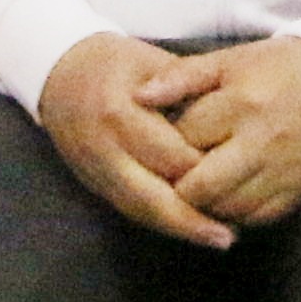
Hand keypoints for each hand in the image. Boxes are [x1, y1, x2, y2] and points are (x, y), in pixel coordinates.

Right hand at [39, 33, 233, 249]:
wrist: (59, 73)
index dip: (205, 168)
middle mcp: (103, 148)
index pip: (169, 154)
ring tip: (217, 238)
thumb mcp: (153, 63)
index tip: (241, 177)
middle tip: (228, 235)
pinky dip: (159, 222)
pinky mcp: (92, 182)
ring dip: (178, 228)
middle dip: (191, 219)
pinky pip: (128, 209)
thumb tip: (229, 120)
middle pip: (150, 196)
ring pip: (138, 210)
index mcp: (119, 112)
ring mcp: (94, 170)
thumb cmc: (116, 64)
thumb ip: (188, 92)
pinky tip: (188, 229)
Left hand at [141, 36, 300, 233]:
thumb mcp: (231, 60)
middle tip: (173, 174)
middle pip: (199, 187)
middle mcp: (261, 143)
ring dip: (205, 203)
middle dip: (178, 186)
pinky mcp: (297, 192)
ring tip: (198, 184)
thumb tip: (138, 97)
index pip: (182, 141)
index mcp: (240, 105)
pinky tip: (228, 195)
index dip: (163, 146)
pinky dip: (234, 213)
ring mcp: (281, 172)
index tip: (157, 144)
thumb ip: (182, 77)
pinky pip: (254, 218)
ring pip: (224, 209)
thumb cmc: (282, 66)